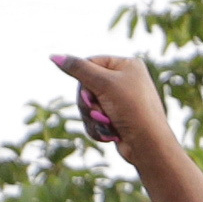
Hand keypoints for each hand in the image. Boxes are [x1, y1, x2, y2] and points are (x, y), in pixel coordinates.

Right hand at [52, 53, 178, 169]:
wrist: (148, 145)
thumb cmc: (132, 110)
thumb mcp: (104, 84)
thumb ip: (78, 69)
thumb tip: (54, 56)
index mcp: (127, 65)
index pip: (90, 63)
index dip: (84, 80)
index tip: (91, 94)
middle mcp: (125, 81)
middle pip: (86, 86)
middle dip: (89, 104)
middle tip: (100, 112)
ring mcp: (120, 101)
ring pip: (87, 106)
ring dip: (93, 118)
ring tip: (109, 125)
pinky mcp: (116, 119)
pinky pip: (93, 120)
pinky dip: (98, 128)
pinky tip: (111, 135)